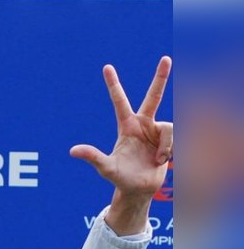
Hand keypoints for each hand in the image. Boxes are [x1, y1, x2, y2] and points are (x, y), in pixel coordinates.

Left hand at [70, 56, 172, 233]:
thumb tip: (73, 150)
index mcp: (126, 126)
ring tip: (157, 160)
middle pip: (153, 96)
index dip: (114, 85)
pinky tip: (162, 162)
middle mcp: (143, 124)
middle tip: (165, 59)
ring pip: (169, 128)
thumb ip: (93, 157)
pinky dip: (169, 151)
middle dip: (160, 78)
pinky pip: (175, 138)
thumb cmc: (120, 178)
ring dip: (164, 147)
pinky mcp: (170, 139)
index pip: (119, 101)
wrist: (139, 190)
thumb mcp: (106, 168)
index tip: (107, 67)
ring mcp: (158, 131)